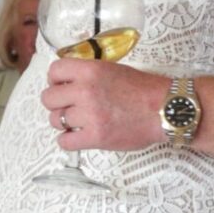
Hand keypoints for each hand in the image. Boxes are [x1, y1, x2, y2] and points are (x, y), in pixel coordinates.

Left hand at [41, 58, 166, 150]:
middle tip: (69, 107)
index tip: (61, 87)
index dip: (55, 80)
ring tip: (78, 122)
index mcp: (90, 70)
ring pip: (55, 120)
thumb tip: (67, 82)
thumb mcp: (112, 70)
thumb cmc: (143, 89)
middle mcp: (85, 90)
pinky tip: (78, 137)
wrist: (165, 109)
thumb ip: (89, 74)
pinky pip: (64, 142)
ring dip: (63, 123)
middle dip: (56, 103)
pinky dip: (68, 141)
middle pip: (48, 98)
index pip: (54, 72)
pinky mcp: (96, 136)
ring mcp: (89, 115)